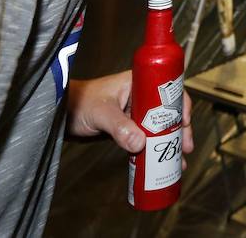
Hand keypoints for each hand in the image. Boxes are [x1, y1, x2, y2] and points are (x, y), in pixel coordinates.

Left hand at [66, 71, 195, 162]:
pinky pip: (146, 137)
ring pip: (159, 126)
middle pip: (168, 111)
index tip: (185, 121)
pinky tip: (159, 163)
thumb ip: (119, 127)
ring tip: (178, 161)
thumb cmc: (78, 103)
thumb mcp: (101, 113)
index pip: (167, 89)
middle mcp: (139, 96)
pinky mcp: (127, 127)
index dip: (180, 104)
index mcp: (137, 82)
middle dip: (180, 129)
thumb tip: (140, 144)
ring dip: (169, 142)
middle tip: (185, 147)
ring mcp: (134, 112)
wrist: (60, 116)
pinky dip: (154, 149)